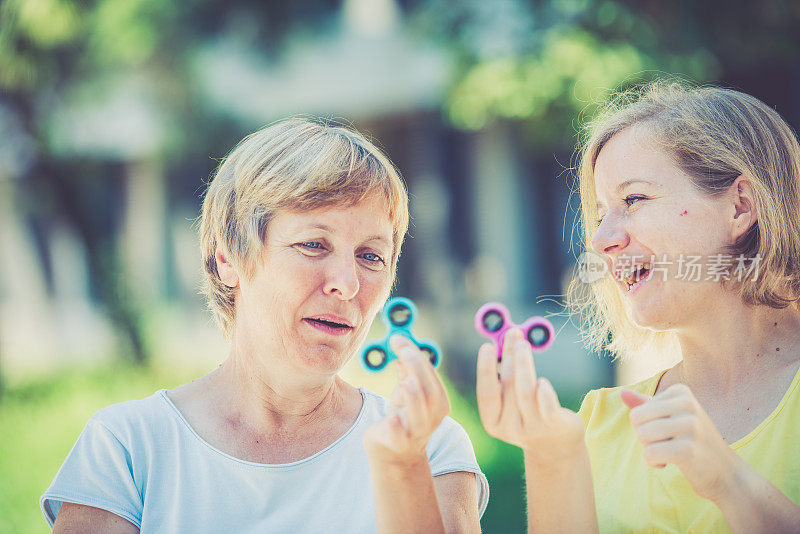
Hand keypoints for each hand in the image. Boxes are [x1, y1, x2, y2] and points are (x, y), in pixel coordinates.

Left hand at [364, 335, 449, 464]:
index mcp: (438, 401)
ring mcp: (416, 431)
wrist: (396, 456)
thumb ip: (406, 372)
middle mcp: (432, 417)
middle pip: (429, 391)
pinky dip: (397, 426)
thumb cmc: (403, 418)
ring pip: (419, 413)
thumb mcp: (407, 394)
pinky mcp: (398, 443)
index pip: (430, 374)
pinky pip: (399, 435)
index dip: (415, 354)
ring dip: (413, 396)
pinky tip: (392, 417)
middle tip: (401, 350)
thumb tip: (402, 348)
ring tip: (406, 381)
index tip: (397, 339)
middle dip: (416, 368)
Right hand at [476, 328, 584, 459]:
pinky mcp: (553, 426)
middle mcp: (510, 428)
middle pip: (507, 386)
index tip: (486, 346)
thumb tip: (505, 343)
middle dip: (509, 356)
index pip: (486, 394)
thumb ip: (505, 379)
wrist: (555, 446)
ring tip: (524, 344)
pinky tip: (542, 381)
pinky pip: (547, 406)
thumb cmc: (529, 415)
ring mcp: (532, 429)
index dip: (486, 370)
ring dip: (524, 364)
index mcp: (493, 422)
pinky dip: (543, 391)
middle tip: (512, 334)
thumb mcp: (511, 402)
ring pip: (525, 392)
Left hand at [621, 384, 742, 501]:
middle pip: (636, 420)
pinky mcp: (688, 449)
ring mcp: (690, 426)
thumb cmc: (693, 443)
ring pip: (642, 435)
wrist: (727, 473)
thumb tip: (622, 393)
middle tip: (668, 444)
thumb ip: (646, 405)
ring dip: (650, 451)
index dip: (647, 426)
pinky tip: (670, 463)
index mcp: (681, 392)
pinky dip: (654, 463)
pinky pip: (650, 453)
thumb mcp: (671, 418)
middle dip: (645, 438)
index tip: (669, 432)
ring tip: (671, 453)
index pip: (637, 410)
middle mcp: (687, 404)